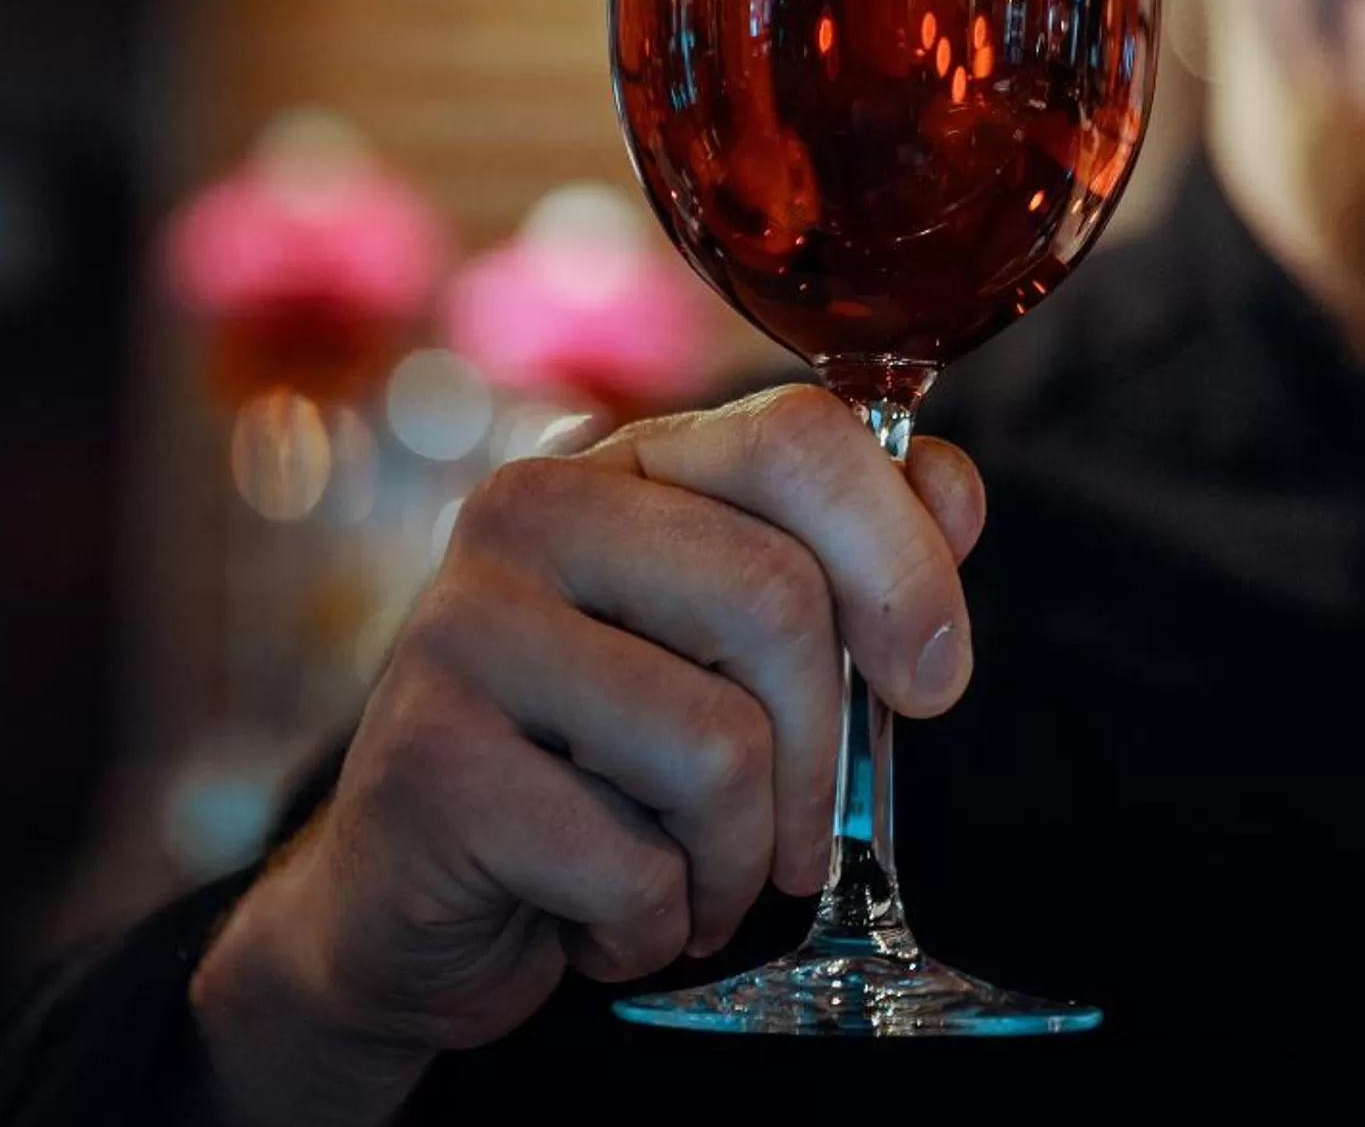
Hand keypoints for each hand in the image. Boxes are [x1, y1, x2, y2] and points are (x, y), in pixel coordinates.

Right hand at [187, 386, 985, 1126]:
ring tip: (685, 878)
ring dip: (734, 862)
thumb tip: (954, 494)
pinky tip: (593, 918)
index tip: (933, 679)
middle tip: (794, 842)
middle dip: (824, 759)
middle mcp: (529, 511)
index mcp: (620, 463)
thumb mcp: (728, 653)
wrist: (410, 908)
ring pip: (718, 746)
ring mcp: (463, 627)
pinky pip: (634, 864)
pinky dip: (651, 925)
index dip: (902, 558)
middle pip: (777, 600)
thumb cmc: (599, 766)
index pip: (798, 438)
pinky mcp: (429, 761)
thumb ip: (847, 560)